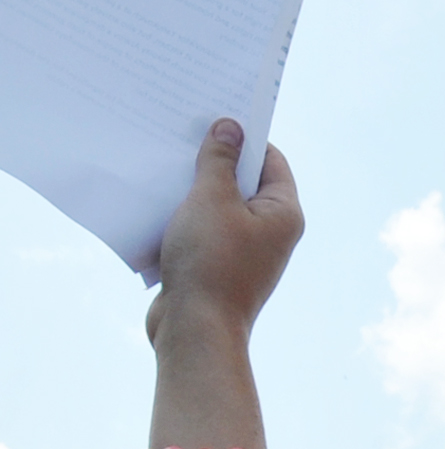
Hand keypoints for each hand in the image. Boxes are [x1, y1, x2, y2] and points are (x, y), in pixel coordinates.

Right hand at [147, 120, 303, 350]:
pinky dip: (183, 217)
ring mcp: (244, 253)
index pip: (270, 159)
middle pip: (243, 181)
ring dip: (193, 189)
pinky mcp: (217, 267)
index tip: (213, 116)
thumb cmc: (210, 263)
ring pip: (218, 206)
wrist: (194, 332)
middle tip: (183, 135)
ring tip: (165, 164)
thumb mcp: (211, 198)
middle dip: (213, 160)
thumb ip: (219, 160)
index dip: (243, 135)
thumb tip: (229, 129)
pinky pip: (202, 231)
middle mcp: (270, 234)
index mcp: (282, 214)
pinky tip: (158, 202)